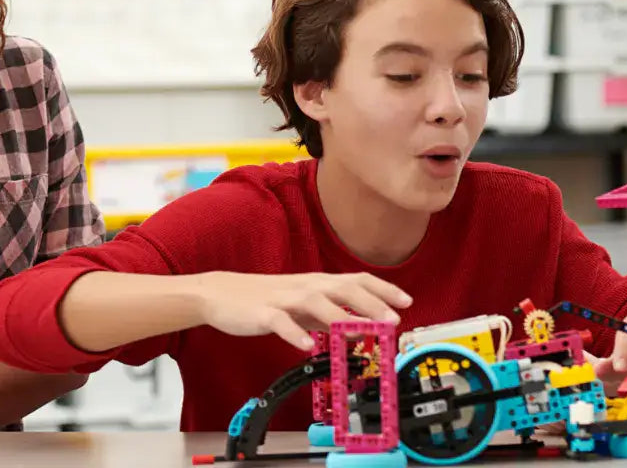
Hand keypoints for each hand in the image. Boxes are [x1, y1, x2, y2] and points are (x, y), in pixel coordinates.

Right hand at [192, 271, 412, 350]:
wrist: (219, 294)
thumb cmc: (265, 299)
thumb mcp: (303, 305)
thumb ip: (330, 314)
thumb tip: (360, 327)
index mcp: (317, 284)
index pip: (357, 281)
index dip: (383, 290)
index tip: (407, 301)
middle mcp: (305, 287)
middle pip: (343, 288)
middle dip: (371, 303)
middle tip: (393, 320)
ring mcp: (283, 299)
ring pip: (316, 302)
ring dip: (340, 316)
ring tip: (361, 332)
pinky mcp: (262, 313)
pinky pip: (280, 322)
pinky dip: (295, 333)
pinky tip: (307, 345)